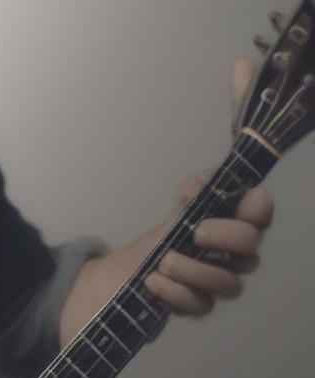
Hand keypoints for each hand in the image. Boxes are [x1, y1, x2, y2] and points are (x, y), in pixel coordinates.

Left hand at [142, 57, 273, 316]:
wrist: (119, 285)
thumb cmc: (157, 240)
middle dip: (229, 237)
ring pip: (230, 283)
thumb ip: (205, 170)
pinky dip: (177, 296)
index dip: (257, 206)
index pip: (258, 210)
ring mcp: (215, 282)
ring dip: (195, 271)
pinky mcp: (196, 307)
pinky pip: (201, 306)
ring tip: (161, 265)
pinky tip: (154, 285)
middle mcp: (229, 253)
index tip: (245, 201)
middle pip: (252, 247)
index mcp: (227, 222)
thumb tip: (240, 71)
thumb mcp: (179, 201)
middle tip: (196, 232)